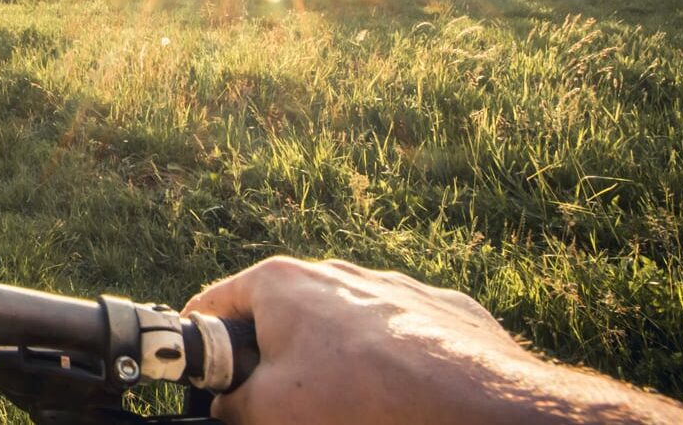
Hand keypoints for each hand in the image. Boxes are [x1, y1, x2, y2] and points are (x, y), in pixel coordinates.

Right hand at [184, 257, 682, 424]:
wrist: (482, 405)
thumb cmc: (365, 398)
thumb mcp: (268, 410)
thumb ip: (229, 404)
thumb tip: (225, 408)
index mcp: (280, 281)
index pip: (212, 306)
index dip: (200, 349)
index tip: (205, 383)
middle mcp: (335, 271)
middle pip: (279, 317)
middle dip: (272, 360)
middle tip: (279, 403)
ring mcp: (395, 287)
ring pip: (343, 327)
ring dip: (333, 362)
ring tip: (348, 403)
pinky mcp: (446, 312)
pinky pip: (400, 338)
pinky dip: (390, 365)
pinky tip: (399, 399)